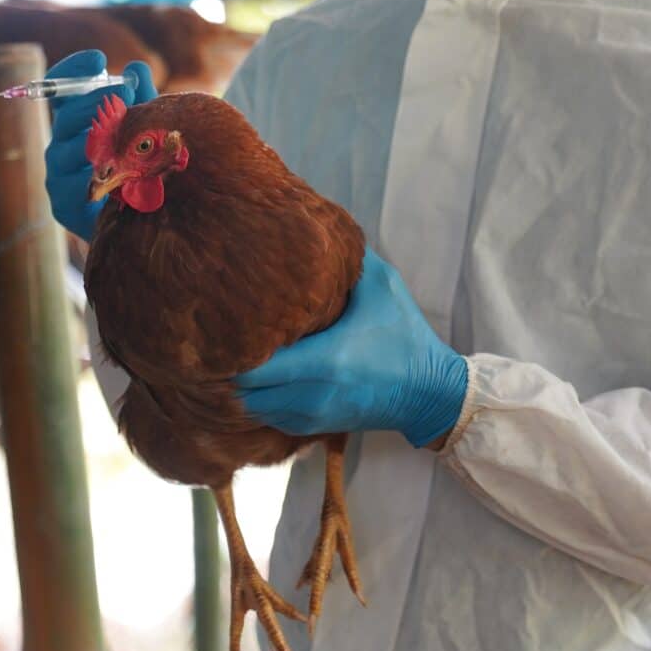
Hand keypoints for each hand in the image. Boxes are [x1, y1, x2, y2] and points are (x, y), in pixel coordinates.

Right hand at [44, 49, 156, 238]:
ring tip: (126, 132)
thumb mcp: (148, 130)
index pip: (60, 90)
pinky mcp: (62, 203)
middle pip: (65, 114)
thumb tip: (137, 67)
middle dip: (94, 99)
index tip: (97, 60)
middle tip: (124, 92)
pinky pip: (72, 183)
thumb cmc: (146, 169)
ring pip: (68, 147)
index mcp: (76, 122)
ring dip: (98, 136)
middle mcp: (62, 145)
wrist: (144, 223)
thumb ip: (143, 98)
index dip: (73, 71)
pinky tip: (117, 172)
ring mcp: (58, 174)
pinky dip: (95, 176)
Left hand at [235, 249, 469, 447]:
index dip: (231, 346)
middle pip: (244, 390)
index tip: (224, 321)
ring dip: (242, 385)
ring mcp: (313, 414)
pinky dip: (260, 399)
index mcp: (326, 358)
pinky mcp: (316, 426)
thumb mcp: (382, 286)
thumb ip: (349, 257)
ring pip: (252, 408)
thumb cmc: (404, 334)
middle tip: (220, 336)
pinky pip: (270, 417)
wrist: (429, 393)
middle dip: (229, 366)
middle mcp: (313, 393)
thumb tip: (317, 223)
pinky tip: (261, 376)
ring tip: (235, 354)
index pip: (254, 365)